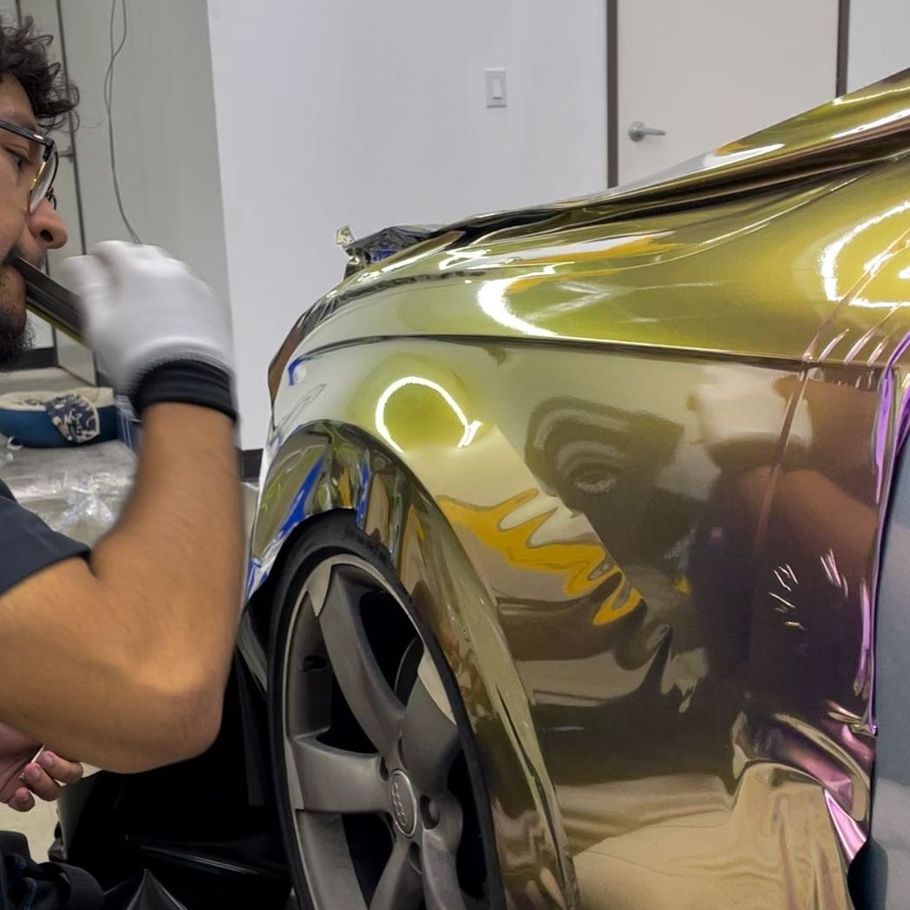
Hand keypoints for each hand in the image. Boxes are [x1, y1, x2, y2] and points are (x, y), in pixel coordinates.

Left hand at [0, 722, 82, 812]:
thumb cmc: (3, 726)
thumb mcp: (32, 714)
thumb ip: (56, 717)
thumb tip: (78, 713)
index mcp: (53, 735)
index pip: (78, 749)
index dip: (74, 752)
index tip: (60, 745)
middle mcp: (44, 755)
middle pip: (71, 774)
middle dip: (62, 769)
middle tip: (44, 758)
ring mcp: (28, 776)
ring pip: (53, 791)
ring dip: (45, 784)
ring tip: (29, 771)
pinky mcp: (10, 792)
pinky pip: (27, 805)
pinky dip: (26, 801)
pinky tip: (20, 792)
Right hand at [58, 242, 233, 397]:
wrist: (184, 383)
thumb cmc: (135, 356)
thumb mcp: (99, 322)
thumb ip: (87, 285)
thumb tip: (77, 263)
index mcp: (137, 270)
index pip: (113, 248)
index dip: (100, 257)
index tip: (95, 268)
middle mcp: (170, 272)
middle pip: (145, 255)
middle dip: (130, 264)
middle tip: (121, 287)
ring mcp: (196, 288)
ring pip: (172, 272)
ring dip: (157, 280)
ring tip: (148, 306)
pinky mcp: (213, 307)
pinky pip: (192, 292)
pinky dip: (180, 297)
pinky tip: (173, 319)